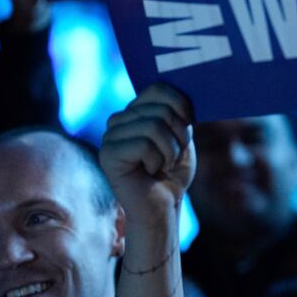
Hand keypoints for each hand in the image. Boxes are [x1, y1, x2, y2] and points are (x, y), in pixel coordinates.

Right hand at [100, 84, 195, 220]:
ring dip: (169, 152)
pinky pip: (144, 144)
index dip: (180, 105)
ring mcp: (110, 136)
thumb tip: (181, 96)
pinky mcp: (107, 154)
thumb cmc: (172, 174)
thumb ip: (178, 115)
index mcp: (134, 112)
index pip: (157, 89)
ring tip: (161, 166)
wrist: (163, 207)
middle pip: (160, 110)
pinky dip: (157, 161)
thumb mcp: (181, 137)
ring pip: (154, 126)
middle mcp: (119, 119)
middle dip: (177, 136)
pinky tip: (149, 172)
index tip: (189, 125)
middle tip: (171, 157)